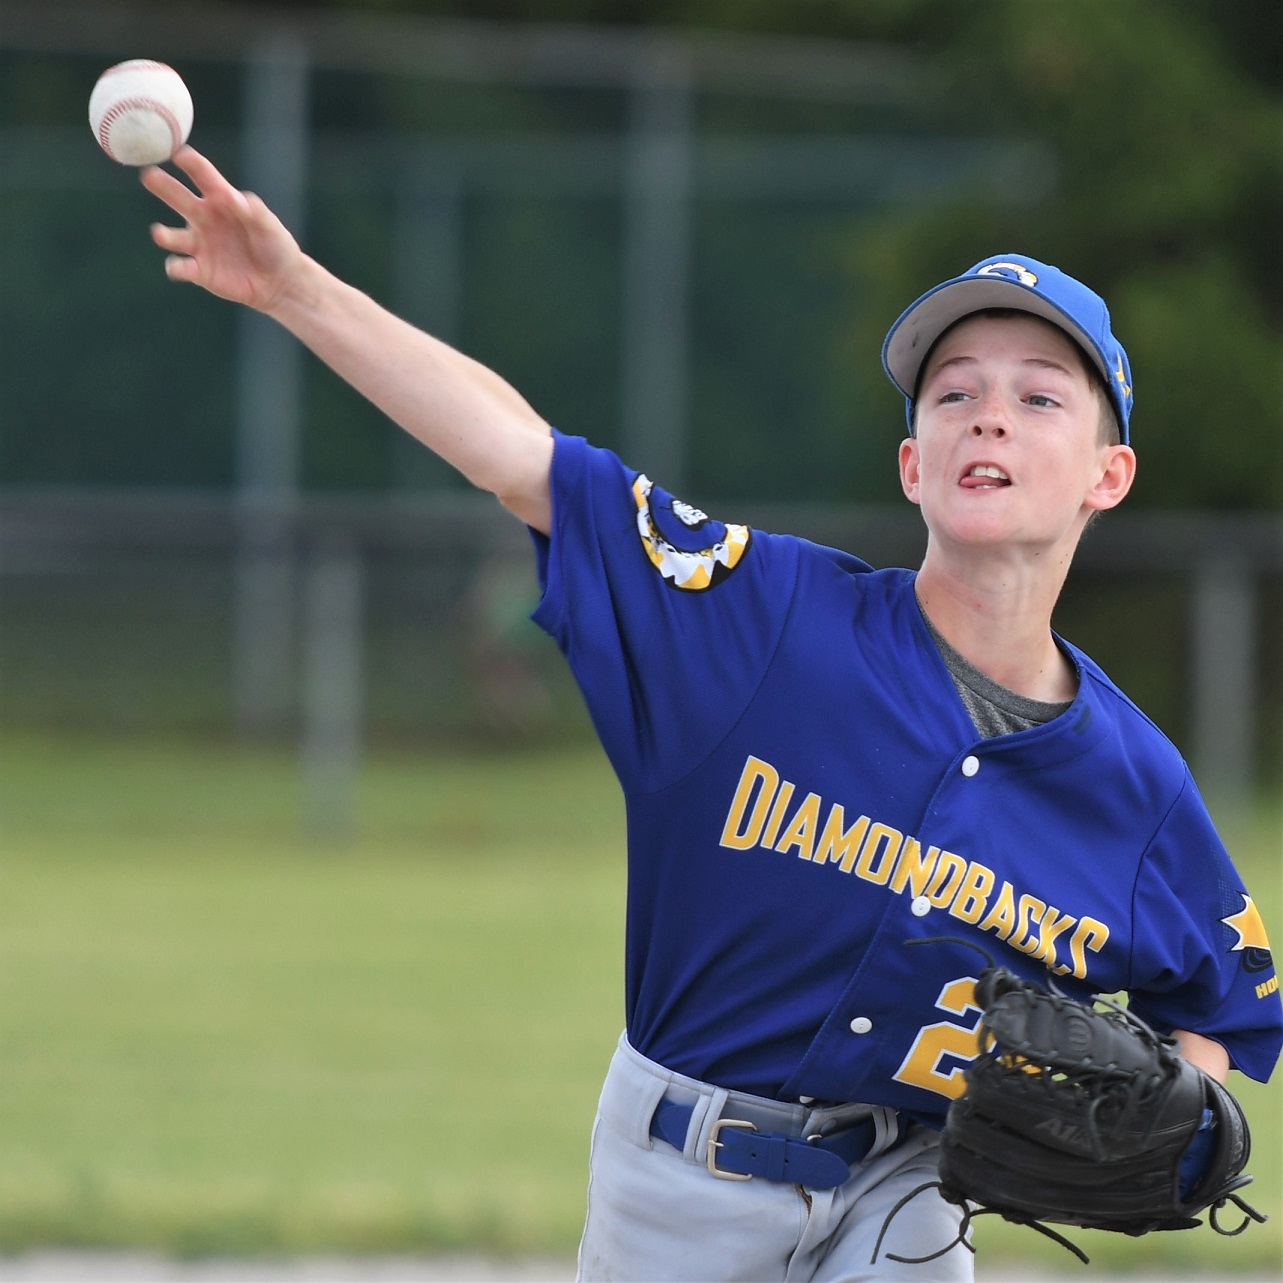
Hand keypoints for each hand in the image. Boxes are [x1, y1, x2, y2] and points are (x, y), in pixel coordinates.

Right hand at [141, 146, 302, 312]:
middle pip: (178, 198)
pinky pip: (181, 267)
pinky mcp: (200, 270)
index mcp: (222, 200)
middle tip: (148, 175)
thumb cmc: (275, 247)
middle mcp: (205, 218)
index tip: (176, 152)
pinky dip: (176, 267)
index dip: (189, 162)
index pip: (202, 175)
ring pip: (173, 236)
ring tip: (160, 234)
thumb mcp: (269, 225)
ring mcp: (200, 244)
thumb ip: (254, 210)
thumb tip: (235, 198)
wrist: (280, 282)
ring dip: (163, 235)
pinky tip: (178, 267)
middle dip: (162, 185)